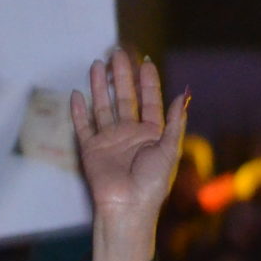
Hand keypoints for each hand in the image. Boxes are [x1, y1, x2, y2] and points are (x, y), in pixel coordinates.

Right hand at [71, 46, 188, 260]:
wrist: (127, 208)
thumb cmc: (152, 184)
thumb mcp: (169, 151)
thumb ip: (175, 123)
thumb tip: (184, 96)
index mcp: (151, 135)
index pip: (149, 102)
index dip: (148, 82)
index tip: (145, 61)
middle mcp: (130, 135)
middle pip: (125, 98)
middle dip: (122, 75)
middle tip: (117, 52)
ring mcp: (110, 141)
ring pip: (103, 107)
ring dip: (100, 86)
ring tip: (97, 64)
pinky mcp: (91, 150)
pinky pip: (83, 127)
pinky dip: (79, 111)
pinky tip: (76, 94)